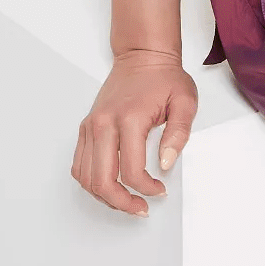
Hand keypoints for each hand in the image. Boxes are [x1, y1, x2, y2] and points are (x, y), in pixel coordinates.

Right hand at [72, 49, 198, 216]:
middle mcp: (104, 123)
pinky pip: (79, 165)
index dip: (146, 189)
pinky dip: (91, 182)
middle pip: (102, 180)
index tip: (160, 191)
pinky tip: (111, 186)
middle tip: (141, 208)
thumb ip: (178, 134)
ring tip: (127, 201)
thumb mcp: (185, 102)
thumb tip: (165, 164)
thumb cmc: (164, 78)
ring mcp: (91, 126)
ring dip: (104, 196)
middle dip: (122, 202)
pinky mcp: (86, 128)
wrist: (142, 57)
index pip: (131, 170)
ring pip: (86, 177)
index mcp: (130, 118)